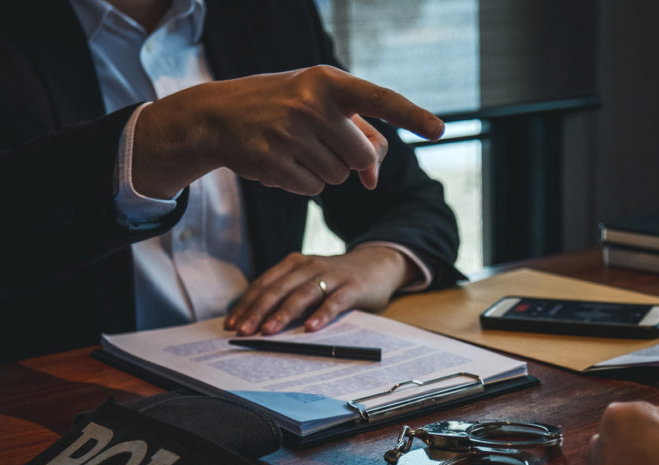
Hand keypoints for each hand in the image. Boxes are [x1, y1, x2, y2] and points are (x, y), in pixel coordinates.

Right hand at [133, 65, 443, 197]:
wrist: (218, 115)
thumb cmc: (283, 107)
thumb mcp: (321, 107)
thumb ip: (359, 136)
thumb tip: (373, 179)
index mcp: (327, 81)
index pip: (379, 98)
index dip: (412, 115)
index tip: (440, 129)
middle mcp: (310, 104)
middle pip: (362, 156)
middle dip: (349, 158)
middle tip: (320, 141)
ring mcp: (288, 134)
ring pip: (339, 177)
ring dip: (324, 170)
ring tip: (295, 147)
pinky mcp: (271, 162)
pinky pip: (313, 190)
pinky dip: (303, 183)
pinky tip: (281, 161)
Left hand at [225, 245, 418, 334]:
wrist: (376, 264)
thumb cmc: (336, 278)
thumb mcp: (308, 279)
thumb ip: (287, 294)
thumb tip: (256, 320)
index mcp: (293, 264)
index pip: (264, 285)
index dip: (246, 304)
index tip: (232, 324)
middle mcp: (309, 266)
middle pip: (278, 289)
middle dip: (258, 311)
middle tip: (243, 331)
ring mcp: (331, 276)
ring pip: (302, 295)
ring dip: (283, 314)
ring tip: (269, 331)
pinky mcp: (352, 287)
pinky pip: (334, 302)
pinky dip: (322, 314)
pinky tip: (311, 328)